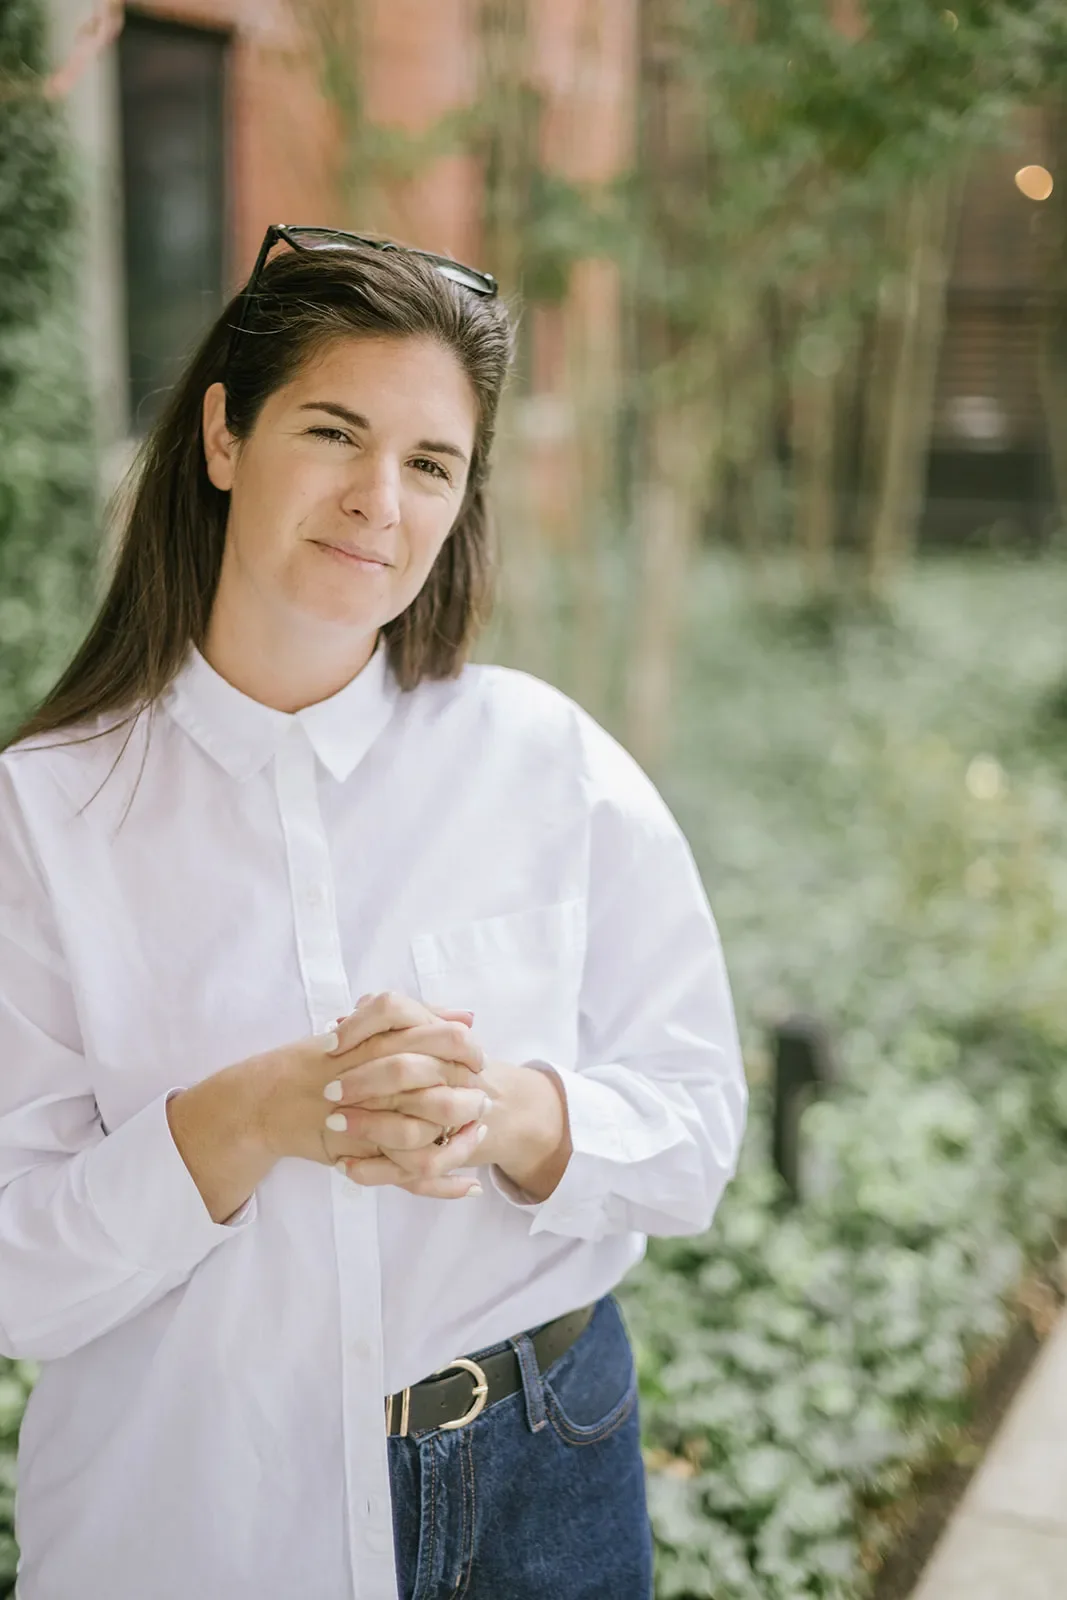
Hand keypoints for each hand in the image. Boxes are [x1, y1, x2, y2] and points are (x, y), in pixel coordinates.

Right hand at [255, 990, 490, 1198]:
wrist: (269, 1099)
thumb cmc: (317, 1060)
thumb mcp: (363, 1029)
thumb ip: (415, 1017)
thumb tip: (467, 1015)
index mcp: (380, 1043)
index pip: (444, 1042)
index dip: (469, 1052)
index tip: (477, 1060)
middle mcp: (378, 1082)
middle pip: (443, 1092)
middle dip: (471, 1099)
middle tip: (484, 1101)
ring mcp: (371, 1122)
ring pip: (432, 1138)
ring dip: (463, 1142)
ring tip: (478, 1136)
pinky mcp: (365, 1156)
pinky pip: (411, 1176)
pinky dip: (445, 1185)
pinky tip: (470, 1186)